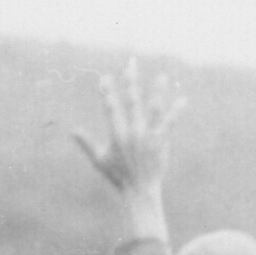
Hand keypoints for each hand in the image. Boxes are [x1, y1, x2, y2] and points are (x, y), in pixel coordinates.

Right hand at [71, 59, 180, 199]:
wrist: (138, 191)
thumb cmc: (118, 177)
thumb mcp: (99, 160)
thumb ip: (86, 143)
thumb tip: (72, 130)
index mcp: (116, 134)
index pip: (111, 108)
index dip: (107, 92)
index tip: (105, 77)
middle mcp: (132, 132)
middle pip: (132, 100)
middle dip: (130, 80)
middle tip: (131, 63)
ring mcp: (147, 136)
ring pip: (153, 108)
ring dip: (158, 90)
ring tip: (162, 75)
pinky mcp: (160, 142)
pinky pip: (169, 123)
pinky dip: (176, 111)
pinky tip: (183, 100)